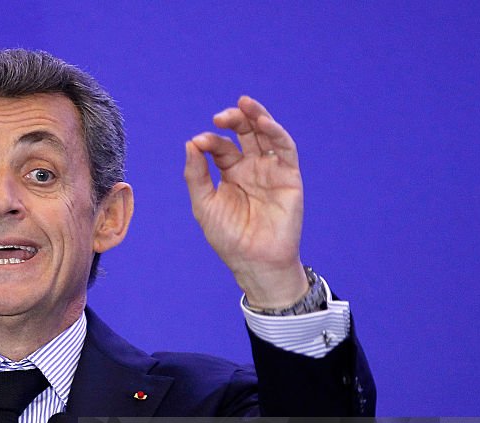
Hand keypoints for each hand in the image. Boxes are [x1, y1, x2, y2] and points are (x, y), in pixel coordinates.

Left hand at [183, 96, 307, 308]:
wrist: (254, 261)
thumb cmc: (228, 237)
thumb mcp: (204, 204)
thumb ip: (196, 175)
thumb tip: (190, 143)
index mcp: (230, 173)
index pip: (221, 147)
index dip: (210, 141)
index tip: (198, 141)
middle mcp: (251, 168)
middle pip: (245, 133)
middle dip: (234, 120)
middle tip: (220, 116)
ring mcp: (271, 170)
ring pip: (266, 135)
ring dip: (257, 117)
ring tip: (244, 104)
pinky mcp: (289, 176)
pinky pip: (285, 149)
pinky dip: (276, 133)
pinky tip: (263, 123)